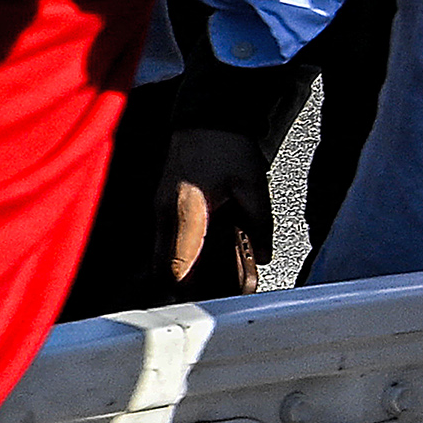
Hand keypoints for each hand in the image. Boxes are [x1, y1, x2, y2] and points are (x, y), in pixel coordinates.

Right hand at [154, 127, 268, 291]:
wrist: (207, 121)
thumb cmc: (226, 147)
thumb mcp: (254, 186)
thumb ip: (260, 224)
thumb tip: (264, 255)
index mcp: (187, 209)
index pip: (178, 264)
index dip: (186, 288)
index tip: (198, 301)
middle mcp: (166, 213)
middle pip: (161, 266)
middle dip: (180, 285)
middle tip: (201, 297)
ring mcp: (159, 210)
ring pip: (159, 255)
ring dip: (177, 271)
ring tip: (201, 282)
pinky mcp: (161, 207)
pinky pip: (163, 242)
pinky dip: (176, 256)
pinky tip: (196, 259)